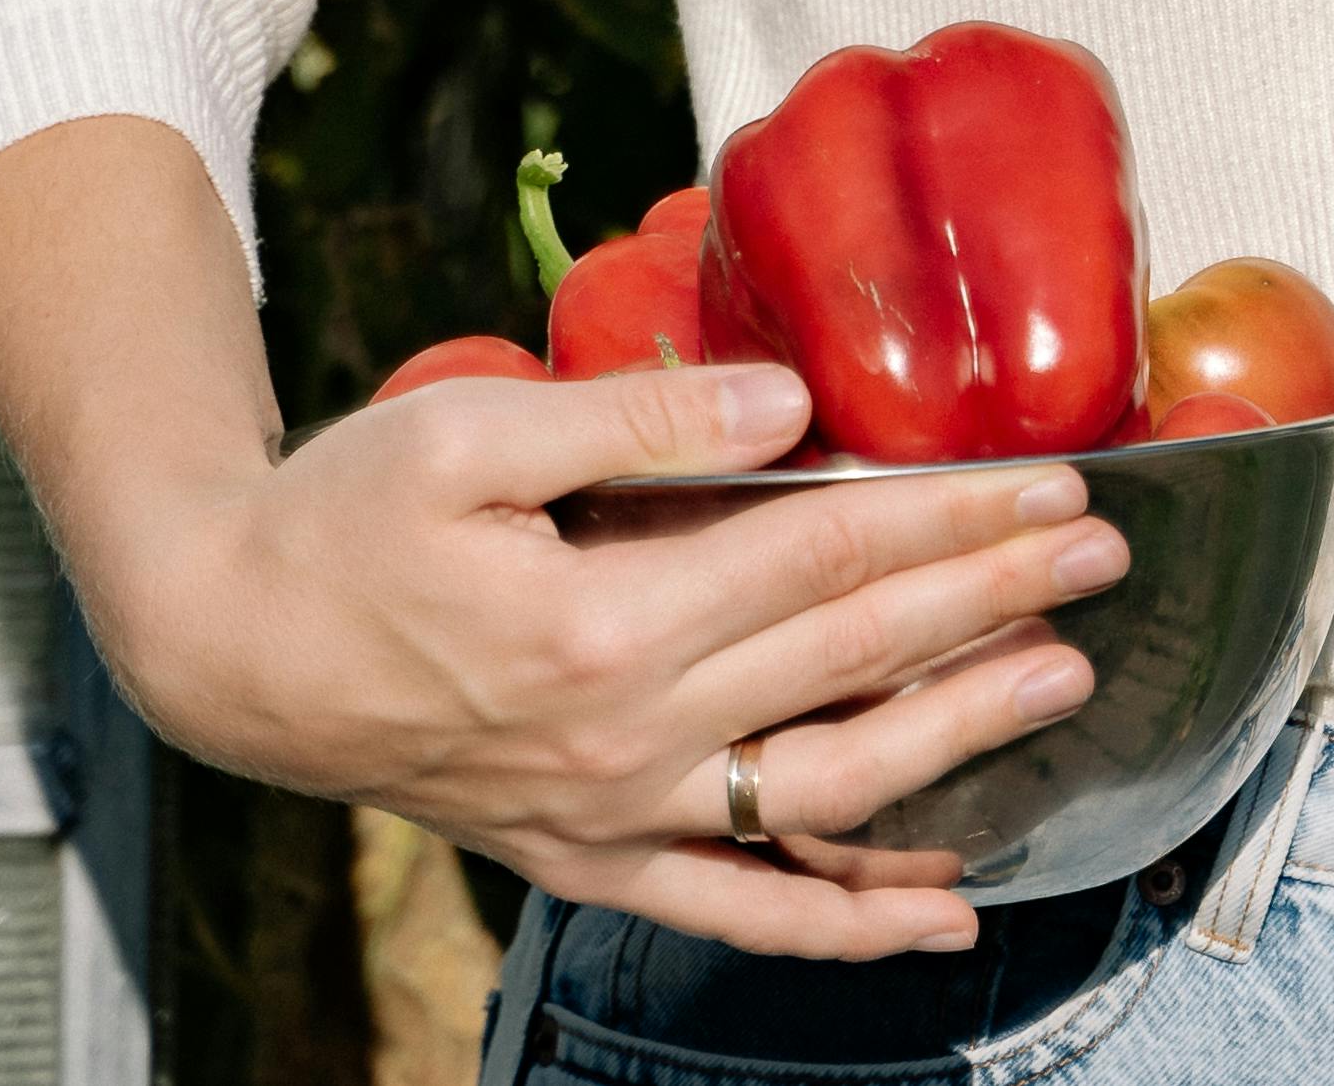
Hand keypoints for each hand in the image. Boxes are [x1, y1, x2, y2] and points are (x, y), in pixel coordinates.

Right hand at [107, 356, 1128, 956]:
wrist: (231, 644)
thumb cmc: (342, 518)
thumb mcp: (471, 433)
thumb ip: (638, 419)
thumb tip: (789, 404)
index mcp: (601, 624)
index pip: (825, 559)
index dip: (949, 519)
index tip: (1049, 483)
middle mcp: (625, 738)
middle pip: (851, 662)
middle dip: (991, 600)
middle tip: (1101, 554)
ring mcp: (612, 815)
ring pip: (827, 798)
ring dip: (957, 739)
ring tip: (1060, 681)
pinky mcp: (587, 859)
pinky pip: (740, 912)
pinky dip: (848, 929)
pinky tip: (943, 916)